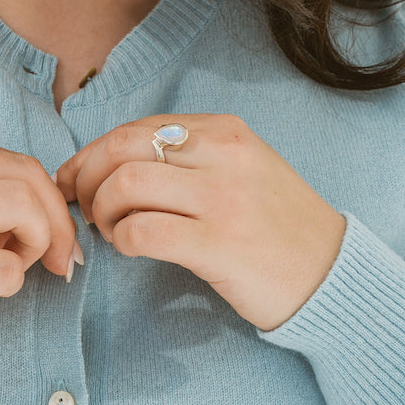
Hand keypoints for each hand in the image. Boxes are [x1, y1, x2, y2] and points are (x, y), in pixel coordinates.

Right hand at [0, 142, 75, 342]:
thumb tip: (32, 199)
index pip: (13, 160)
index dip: (46, 196)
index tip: (50, 229)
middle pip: (26, 178)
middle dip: (56, 219)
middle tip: (55, 255)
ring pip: (21, 208)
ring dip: (40, 241)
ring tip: (19, 262)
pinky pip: (3, 270)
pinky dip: (13, 280)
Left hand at [55, 114, 346, 331]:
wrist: (330, 275)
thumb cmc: (275, 228)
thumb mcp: (241, 171)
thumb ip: (187, 160)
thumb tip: (111, 165)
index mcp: (224, 132)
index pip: (135, 129)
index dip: (92, 155)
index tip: (74, 181)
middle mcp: (224, 157)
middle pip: (121, 149)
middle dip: (86, 179)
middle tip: (83, 209)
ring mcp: (223, 200)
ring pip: (125, 186)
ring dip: (102, 212)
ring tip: (112, 232)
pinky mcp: (219, 246)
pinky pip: (142, 233)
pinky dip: (122, 241)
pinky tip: (132, 250)